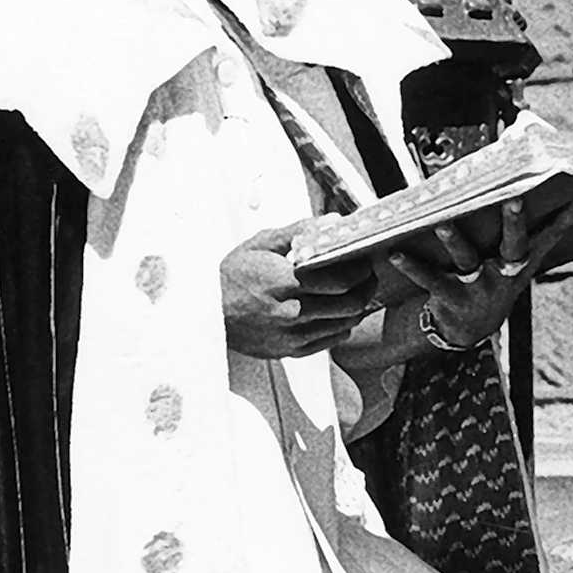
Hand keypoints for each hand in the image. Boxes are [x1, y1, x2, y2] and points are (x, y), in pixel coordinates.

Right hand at [220, 224, 375, 359]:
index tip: (364, 261)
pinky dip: (340, 326)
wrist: (205, 312)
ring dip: (356, 308)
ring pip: (343, 325)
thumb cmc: (231, 276)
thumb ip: (299, 231)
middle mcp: (291, 311)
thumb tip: (332, 222)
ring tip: (356, 292)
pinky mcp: (288, 350)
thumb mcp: (261, 244)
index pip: (341, 279)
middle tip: (367, 276)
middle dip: (366, 288)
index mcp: (285, 281)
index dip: (361, 271)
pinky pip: (329, 341)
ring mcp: (291, 335)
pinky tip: (337, 313)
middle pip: (349, 304)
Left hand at [384, 188, 572, 351]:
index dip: (570, 217)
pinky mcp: (451, 296)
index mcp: (522, 261)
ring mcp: (479, 286)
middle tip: (515, 201)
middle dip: (516, 223)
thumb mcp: (510, 259)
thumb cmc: (491, 278)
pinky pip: (430, 278)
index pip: (551, 235)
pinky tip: (396, 252)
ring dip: (456, 241)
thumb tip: (524, 181)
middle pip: (514, 244)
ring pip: (468, 260)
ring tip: (442, 224)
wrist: (470, 329)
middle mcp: (505, 272)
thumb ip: (517, 226)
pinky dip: (412, 265)